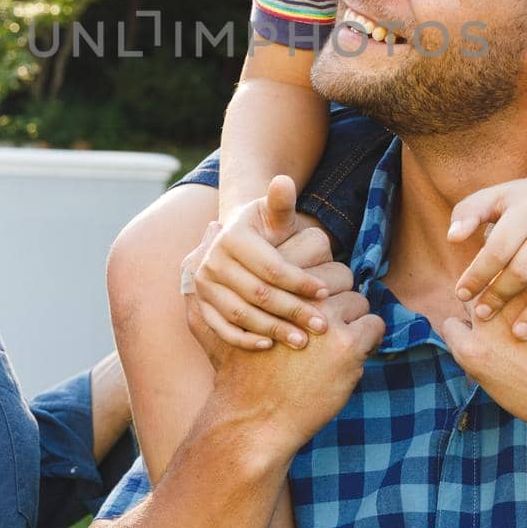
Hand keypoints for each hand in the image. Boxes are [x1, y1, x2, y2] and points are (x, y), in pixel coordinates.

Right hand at [182, 225, 383, 454]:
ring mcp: (325, 320)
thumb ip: (207, 266)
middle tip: (327, 317)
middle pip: (341, 271)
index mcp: (269, 276)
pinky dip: (368, 338)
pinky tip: (351, 353)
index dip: (316, 269)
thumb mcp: (211, 311)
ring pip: (359, 298)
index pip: (316, 243)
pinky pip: (374, 325)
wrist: (253, 420)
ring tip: (337, 339)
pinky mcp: (348, 346)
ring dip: (353, 318)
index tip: (311, 291)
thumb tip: (211, 225)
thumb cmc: (238, 366)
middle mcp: (298, 293)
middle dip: (338, 293)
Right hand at [192, 175, 332, 350]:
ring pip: (241, 315)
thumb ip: (281, 202)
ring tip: (302, 340)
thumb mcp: (275, 215)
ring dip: (273, 330)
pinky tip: (269, 345)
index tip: (325, 292)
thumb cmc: (265, 229)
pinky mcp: (201, 306)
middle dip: (293, 311)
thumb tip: (283, 182)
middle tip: (322, 326)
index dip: (300, 281)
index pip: (271, 266)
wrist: (237, 244)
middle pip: (258, 294)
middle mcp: (211, 262)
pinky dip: (244, 340)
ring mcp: (203, 286)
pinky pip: (222, 328)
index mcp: (231, 238)